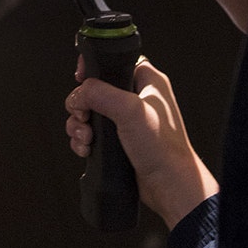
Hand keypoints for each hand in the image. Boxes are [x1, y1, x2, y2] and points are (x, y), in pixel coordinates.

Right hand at [65, 56, 218, 229]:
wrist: (168, 187)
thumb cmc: (163, 149)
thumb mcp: (130, 110)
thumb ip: (99, 93)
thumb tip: (79, 94)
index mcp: (146, 80)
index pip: (113, 61)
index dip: (93, 68)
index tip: (81, 78)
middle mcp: (136, 97)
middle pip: (94, 89)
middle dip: (81, 105)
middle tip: (83, 116)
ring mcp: (126, 120)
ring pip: (88, 112)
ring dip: (79, 125)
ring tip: (86, 138)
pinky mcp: (118, 140)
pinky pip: (91, 132)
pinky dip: (83, 140)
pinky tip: (87, 149)